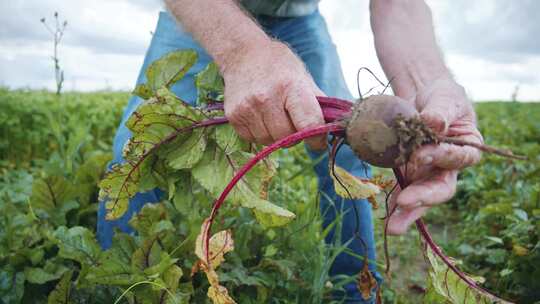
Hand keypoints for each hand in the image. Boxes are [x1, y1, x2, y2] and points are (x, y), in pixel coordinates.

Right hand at [221, 41, 326, 149]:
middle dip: (294, 136)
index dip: (317, 139)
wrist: (243, 54)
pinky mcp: (233, 116)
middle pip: (287, 138)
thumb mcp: (303, 77)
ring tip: (276, 116)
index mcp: (291, 86)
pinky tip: (261, 117)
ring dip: (276, 136)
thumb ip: (318, 103)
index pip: (309, 125)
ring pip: (269, 141)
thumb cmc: (278, 65)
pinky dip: (260, 133)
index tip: (318, 142)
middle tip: (293, 122)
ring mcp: (247, 108)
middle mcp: (266, 98)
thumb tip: (334, 128)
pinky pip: (253, 139)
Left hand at [387, 78, 482, 233]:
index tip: (419, 155)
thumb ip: (441, 111)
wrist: (424, 98)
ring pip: (421, 197)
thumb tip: (433, 123)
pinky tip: (385, 215)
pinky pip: (402, 190)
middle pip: (440, 188)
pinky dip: (393, 202)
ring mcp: (428, 174)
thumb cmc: (442, 98)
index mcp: (467, 148)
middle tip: (404, 203)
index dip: (439, 157)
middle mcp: (449, 167)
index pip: (456, 158)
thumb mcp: (445, 98)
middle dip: (423, 198)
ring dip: (407, 213)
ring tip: (393, 228)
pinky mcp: (410, 174)